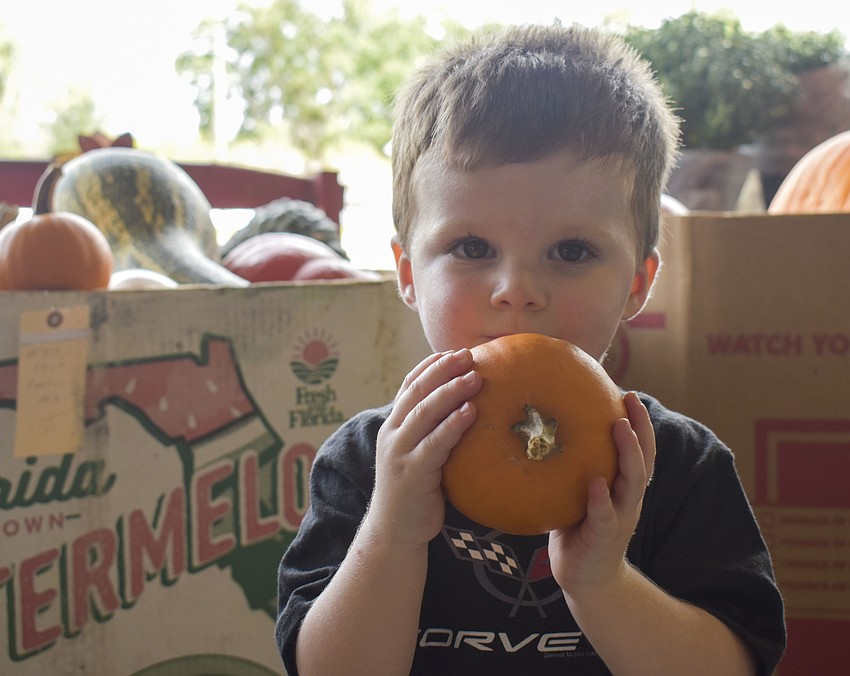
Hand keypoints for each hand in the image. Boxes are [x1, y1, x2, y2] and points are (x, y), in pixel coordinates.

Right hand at [366, 349, 481, 547]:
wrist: (394, 531)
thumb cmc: (416, 491)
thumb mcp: (420, 454)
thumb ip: (434, 431)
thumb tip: (468, 408)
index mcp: (393, 426)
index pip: (409, 385)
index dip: (430, 366)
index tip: (453, 351)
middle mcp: (392, 434)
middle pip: (417, 392)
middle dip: (443, 370)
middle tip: (468, 355)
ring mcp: (399, 453)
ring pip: (424, 413)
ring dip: (450, 391)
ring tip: (474, 377)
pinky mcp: (411, 473)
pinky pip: (435, 443)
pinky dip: (453, 424)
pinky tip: (471, 411)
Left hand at [548, 391, 654, 596]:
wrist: (587, 580)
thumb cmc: (578, 530)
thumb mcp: (576, 495)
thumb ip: (570, 469)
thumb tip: (540, 432)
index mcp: (623, 487)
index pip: (638, 449)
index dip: (638, 422)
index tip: (629, 394)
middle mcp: (628, 498)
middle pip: (643, 458)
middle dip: (640, 428)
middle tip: (629, 401)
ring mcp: (620, 517)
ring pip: (632, 482)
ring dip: (628, 453)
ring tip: (619, 427)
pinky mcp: (605, 537)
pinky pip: (605, 515)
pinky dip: (601, 499)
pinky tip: (595, 483)